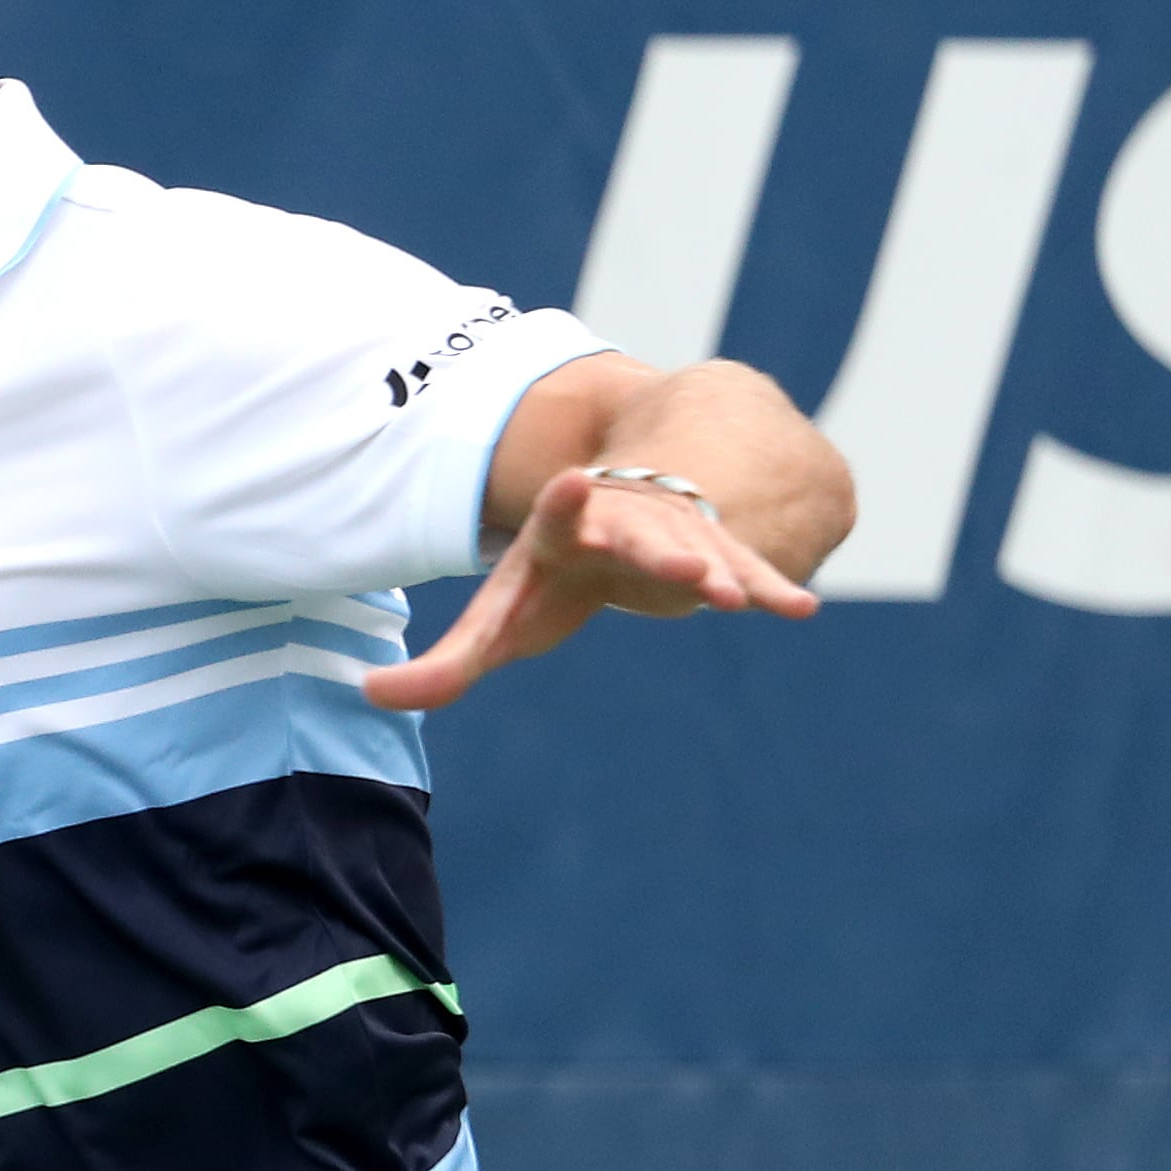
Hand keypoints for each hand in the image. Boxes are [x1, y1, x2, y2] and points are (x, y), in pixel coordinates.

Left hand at [363, 467, 819, 711]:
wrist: (618, 518)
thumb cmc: (552, 576)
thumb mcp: (502, 617)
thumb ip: (445, 663)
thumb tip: (371, 693)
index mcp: (566, 528)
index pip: (562, 515)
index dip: (568, 501)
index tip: (572, 477)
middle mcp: (627, 521)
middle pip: (643, 533)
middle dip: (663, 548)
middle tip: (685, 566)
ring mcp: (678, 534)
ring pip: (702, 549)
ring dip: (723, 571)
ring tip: (739, 598)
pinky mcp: (721, 556)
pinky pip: (748, 573)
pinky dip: (770, 590)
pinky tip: (799, 610)